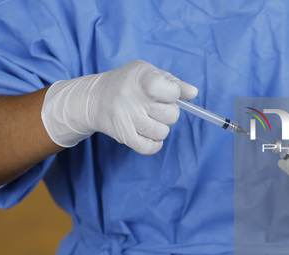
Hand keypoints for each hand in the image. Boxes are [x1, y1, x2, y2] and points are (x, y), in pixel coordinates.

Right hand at [41, 60, 197, 153]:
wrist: (95, 98)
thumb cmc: (129, 83)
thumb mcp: (149, 73)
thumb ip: (174, 82)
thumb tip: (193, 93)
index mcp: (141, 78)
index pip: (172, 92)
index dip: (174, 94)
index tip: (166, 92)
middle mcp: (132, 99)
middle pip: (171, 115)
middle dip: (169, 112)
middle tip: (155, 107)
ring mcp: (127, 119)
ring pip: (163, 132)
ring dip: (161, 128)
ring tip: (150, 119)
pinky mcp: (124, 136)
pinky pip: (149, 147)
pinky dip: (155, 143)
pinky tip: (151, 134)